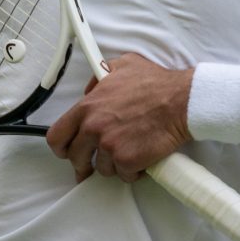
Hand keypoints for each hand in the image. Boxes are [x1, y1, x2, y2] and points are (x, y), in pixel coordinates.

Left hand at [47, 53, 192, 182]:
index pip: (57, 135)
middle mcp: (94, 127)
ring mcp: (110, 145)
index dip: (62, 147)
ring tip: (130, 153)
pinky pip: (124, 175)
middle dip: (84, 164)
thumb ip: (101, 77)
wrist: (182, 100)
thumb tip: (90, 90)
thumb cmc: (157, 83)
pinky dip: (133, 171)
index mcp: (88, 107)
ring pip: (102, 168)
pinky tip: (143, 160)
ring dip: (115, 165)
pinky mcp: (127, 160)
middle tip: (95, 164)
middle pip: (76, 158)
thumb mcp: (124, 65)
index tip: (69, 151)